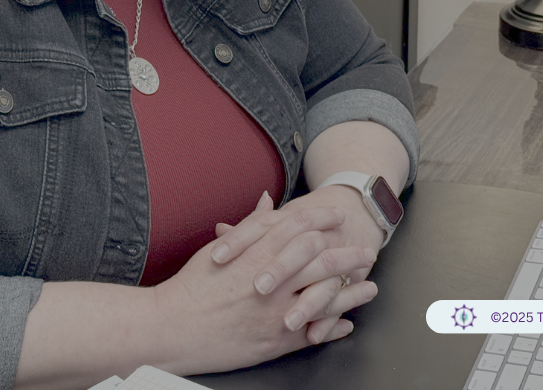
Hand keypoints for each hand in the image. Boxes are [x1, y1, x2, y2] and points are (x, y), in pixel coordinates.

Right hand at [151, 195, 376, 374]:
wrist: (172, 328)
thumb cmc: (191, 288)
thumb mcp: (221, 249)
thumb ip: (250, 226)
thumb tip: (269, 202)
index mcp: (257, 254)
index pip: (300, 228)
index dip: (323, 220)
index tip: (339, 217)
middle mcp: (272, 281)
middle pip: (321, 260)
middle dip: (348, 255)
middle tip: (366, 252)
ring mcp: (276, 312)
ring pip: (325, 298)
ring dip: (351, 292)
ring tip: (370, 287)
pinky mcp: (275, 341)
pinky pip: (314, 332)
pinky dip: (334, 327)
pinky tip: (348, 323)